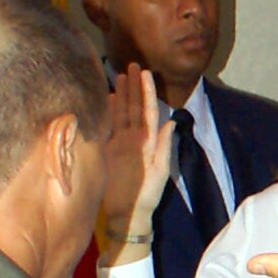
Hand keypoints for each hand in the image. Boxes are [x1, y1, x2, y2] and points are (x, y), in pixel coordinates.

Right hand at [99, 64, 174, 245]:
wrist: (127, 213)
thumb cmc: (147, 195)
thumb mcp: (159, 171)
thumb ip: (164, 147)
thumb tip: (170, 123)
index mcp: (148, 141)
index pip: (147, 111)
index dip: (147, 92)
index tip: (146, 73)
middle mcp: (134, 139)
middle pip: (133, 107)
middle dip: (134, 86)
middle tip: (133, 65)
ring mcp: (120, 143)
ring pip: (121, 113)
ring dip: (122, 95)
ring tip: (120, 75)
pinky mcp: (107, 150)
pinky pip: (108, 126)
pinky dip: (108, 111)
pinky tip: (108, 97)